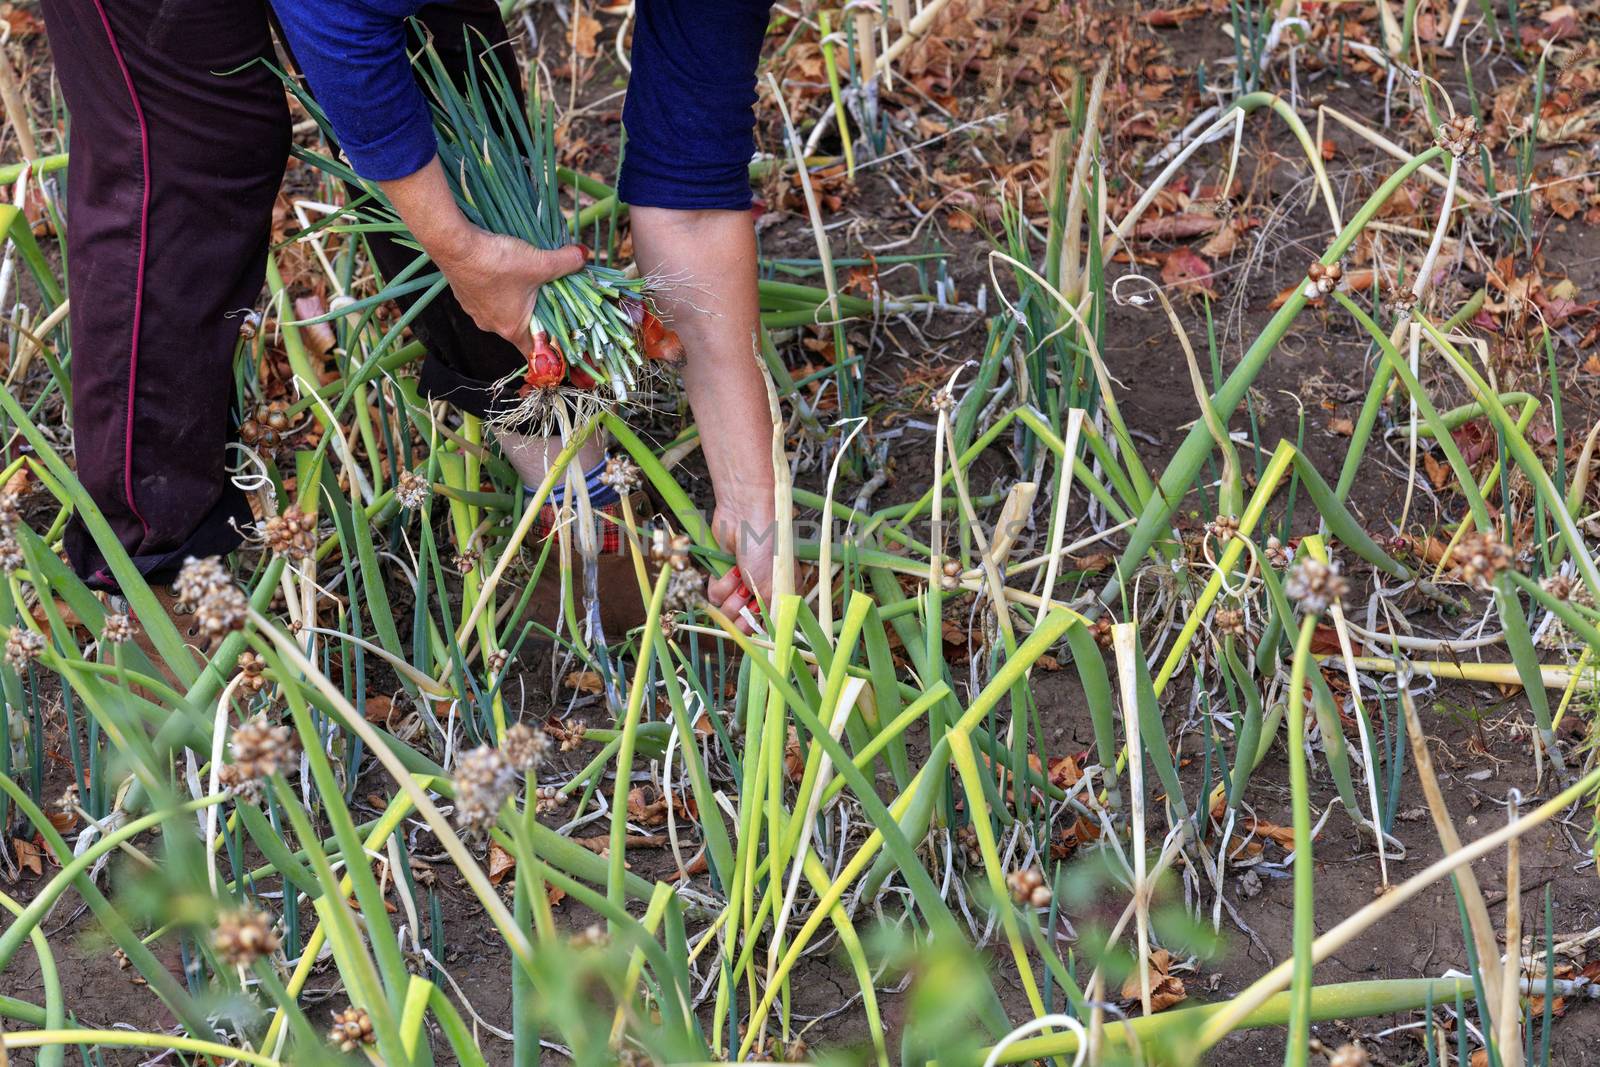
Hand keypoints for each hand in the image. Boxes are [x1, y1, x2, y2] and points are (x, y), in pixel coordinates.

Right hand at [433, 230, 585, 357]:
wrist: (455, 246)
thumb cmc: (498, 261)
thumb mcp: (540, 262)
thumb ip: (566, 262)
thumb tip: (585, 255)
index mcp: (513, 328)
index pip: (535, 350)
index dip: (550, 348)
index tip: (561, 342)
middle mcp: (492, 326)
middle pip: (521, 328)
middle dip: (537, 315)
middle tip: (550, 299)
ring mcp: (475, 312)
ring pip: (503, 312)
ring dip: (516, 301)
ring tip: (527, 281)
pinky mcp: (465, 296)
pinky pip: (487, 299)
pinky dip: (498, 290)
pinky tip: (503, 272)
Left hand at [707, 495, 782, 634]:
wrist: (744, 516)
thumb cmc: (767, 546)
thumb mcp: (775, 584)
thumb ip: (773, 612)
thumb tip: (771, 634)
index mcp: (781, 594)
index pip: (768, 624)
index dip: (758, 625)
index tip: (753, 619)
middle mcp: (762, 592)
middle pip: (745, 621)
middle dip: (741, 609)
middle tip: (746, 591)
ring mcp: (742, 583)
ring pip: (727, 609)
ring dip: (730, 593)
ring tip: (738, 574)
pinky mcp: (723, 574)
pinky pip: (714, 594)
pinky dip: (719, 582)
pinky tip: (729, 568)